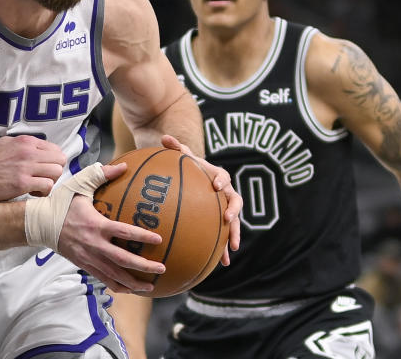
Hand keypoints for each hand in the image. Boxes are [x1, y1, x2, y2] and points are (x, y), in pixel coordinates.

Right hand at [0, 135, 64, 201]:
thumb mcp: (6, 143)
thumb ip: (24, 145)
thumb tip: (36, 149)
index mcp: (26, 142)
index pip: (55, 149)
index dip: (53, 161)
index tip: (44, 169)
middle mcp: (29, 152)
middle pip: (60, 159)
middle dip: (55, 171)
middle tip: (43, 178)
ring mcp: (27, 167)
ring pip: (57, 172)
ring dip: (50, 181)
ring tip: (38, 186)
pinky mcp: (23, 183)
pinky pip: (47, 185)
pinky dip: (44, 191)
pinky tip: (33, 193)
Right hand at [56, 162, 164, 292]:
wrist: (39, 223)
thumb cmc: (61, 203)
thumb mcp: (79, 185)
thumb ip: (101, 175)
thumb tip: (123, 166)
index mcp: (96, 225)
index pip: (123, 232)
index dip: (141, 236)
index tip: (158, 239)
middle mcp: (93, 244)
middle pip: (122, 260)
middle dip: (143, 266)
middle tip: (161, 268)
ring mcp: (88, 257)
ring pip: (114, 275)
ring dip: (133, 283)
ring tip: (150, 287)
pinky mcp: (83, 265)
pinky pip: (103, 279)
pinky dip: (118, 286)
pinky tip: (130, 289)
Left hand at [159, 134, 241, 264]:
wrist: (200, 180)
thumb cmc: (191, 169)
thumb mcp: (185, 159)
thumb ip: (177, 148)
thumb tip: (164, 136)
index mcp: (218, 177)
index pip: (223, 176)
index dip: (221, 180)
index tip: (216, 185)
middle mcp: (226, 193)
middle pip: (235, 201)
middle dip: (233, 210)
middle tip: (228, 218)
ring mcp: (227, 209)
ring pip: (235, 222)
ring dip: (234, 234)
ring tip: (232, 248)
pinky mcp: (224, 223)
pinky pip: (226, 236)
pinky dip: (225, 250)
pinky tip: (223, 264)